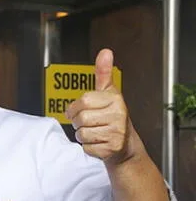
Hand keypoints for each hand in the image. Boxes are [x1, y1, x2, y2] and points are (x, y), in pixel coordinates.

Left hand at [65, 49, 138, 165]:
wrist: (125, 146)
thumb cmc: (113, 117)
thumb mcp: (109, 93)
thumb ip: (103, 73)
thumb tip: (105, 52)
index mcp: (115, 99)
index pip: (84, 101)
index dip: (75, 107)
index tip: (78, 110)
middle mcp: (118, 115)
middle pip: (81, 118)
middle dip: (78, 122)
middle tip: (87, 123)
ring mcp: (116, 133)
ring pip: (82, 134)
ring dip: (82, 135)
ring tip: (94, 132)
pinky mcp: (111, 149)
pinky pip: (86, 147)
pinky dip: (88, 147)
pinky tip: (98, 143)